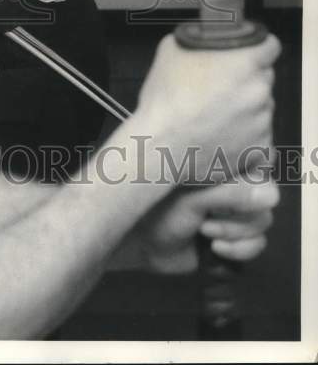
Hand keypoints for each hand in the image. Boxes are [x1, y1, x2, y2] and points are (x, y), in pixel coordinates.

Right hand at [134, 33, 279, 180]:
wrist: (160, 147)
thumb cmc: (165, 100)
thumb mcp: (171, 49)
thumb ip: (200, 39)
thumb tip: (207, 39)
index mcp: (244, 63)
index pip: (271, 46)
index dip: (257, 47)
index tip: (247, 53)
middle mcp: (259, 92)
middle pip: (263, 78)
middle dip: (246, 79)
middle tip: (219, 87)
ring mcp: (262, 122)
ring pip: (261, 107)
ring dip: (245, 107)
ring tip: (214, 114)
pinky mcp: (259, 149)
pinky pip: (260, 136)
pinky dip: (246, 135)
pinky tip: (221, 133)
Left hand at [141, 177, 278, 273]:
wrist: (144, 244)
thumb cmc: (160, 210)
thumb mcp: (193, 200)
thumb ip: (231, 195)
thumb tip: (273, 196)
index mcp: (222, 166)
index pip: (259, 170)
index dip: (247, 191)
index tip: (220, 201)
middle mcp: (233, 185)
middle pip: (264, 201)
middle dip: (236, 219)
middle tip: (206, 220)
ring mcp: (236, 211)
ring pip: (263, 224)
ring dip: (234, 234)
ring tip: (204, 232)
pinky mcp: (236, 237)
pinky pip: (258, 244)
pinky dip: (239, 250)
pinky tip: (214, 250)